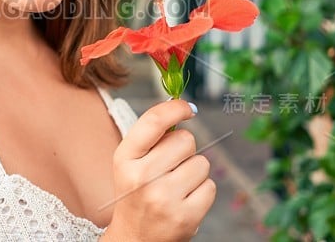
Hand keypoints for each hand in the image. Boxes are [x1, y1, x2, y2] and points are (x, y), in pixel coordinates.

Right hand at [101, 99, 214, 240]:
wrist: (135, 238)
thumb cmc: (136, 192)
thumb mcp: (130, 162)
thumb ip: (151, 135)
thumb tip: (183, 106)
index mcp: (124, 158)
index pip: (153, 122)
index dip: (175, 109)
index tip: (188, 108)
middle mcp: (141, 177)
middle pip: (185, 140)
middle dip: (184, 149)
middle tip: (171, 165)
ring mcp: (164, 199)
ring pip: (202, 163)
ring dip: (194, 171)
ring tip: (177, 185)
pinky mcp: (185, 217)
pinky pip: (210, 186)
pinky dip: (202, 191)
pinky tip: (185, 199)